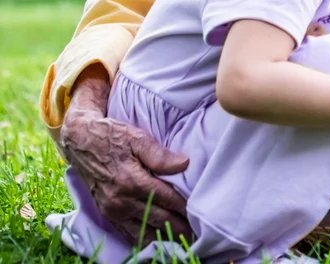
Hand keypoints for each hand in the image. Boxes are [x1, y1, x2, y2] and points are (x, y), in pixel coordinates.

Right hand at [59, 75, 190, 242]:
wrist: (80, 141)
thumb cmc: (112, 136)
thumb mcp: (137, 138)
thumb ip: (160, 155)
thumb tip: (184, 164)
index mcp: (131, 182)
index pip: (166, 200)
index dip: (185, 208)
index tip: (201, 214)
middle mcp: (121, 201)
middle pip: (158, 219)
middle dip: (179, 227)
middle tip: (199, 233)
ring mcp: (112, 210)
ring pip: (143, 231)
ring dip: (163, 236)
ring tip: (182, 238)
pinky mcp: (107, 213)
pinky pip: (127, 232)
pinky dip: (143, 237)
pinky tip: (157, 239)